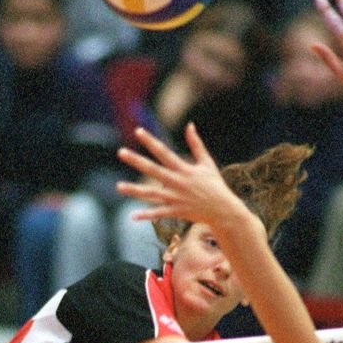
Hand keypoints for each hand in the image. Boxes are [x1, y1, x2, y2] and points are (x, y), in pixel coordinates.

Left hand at [116, 124, 249, 228]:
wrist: (224, 210)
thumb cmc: (215, 185)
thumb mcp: (207, 163)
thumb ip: (197, 144)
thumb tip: (190, 125)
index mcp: (184, 169)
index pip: (164, 152)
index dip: (151, 141)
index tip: (138, 131)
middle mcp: (178, 182)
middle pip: (153, 169)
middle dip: (137, 161)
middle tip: (120, 152)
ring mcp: (176, 198)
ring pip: (152, 193)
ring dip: (135, 190)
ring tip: (118, 187)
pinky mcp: (177, 211)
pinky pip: (159, 213)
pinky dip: (147, 215)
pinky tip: (133, 216)